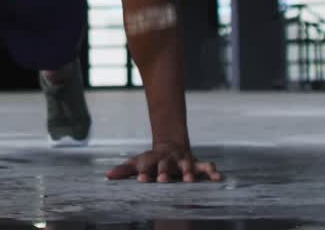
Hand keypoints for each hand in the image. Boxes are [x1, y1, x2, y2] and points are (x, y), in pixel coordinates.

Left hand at [106, 143, 221, 182]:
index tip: (141, 180)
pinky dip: (212, 171)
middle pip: (166, 165)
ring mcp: (183, 160)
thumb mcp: (137, 162)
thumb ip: (124, 170)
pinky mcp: (196, 164)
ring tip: (188, 180)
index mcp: (153, 160)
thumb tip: (107, 176)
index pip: (147, 166)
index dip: (144, 173)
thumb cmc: (151, 159)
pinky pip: (205, 167)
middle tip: (162, 180)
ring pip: (187, 164)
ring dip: (188, 171)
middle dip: (165, 172)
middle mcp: (168, 160)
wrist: (171, 143)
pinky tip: (217, 177)